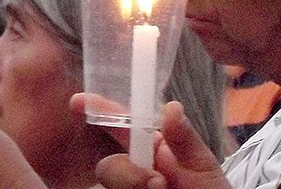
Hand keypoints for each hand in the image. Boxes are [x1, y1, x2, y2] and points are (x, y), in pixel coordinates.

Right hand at [94, 102, 228, 188]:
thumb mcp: (202, 166)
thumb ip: (185, 140)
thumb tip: (171, 106)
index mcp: (153, 150)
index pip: (123, 126)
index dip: (100, 112)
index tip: (78, 101)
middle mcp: (136, 171)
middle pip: (109, 166)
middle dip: (127, 173)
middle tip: (160, 183)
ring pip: (109, 184)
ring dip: (132, 187)